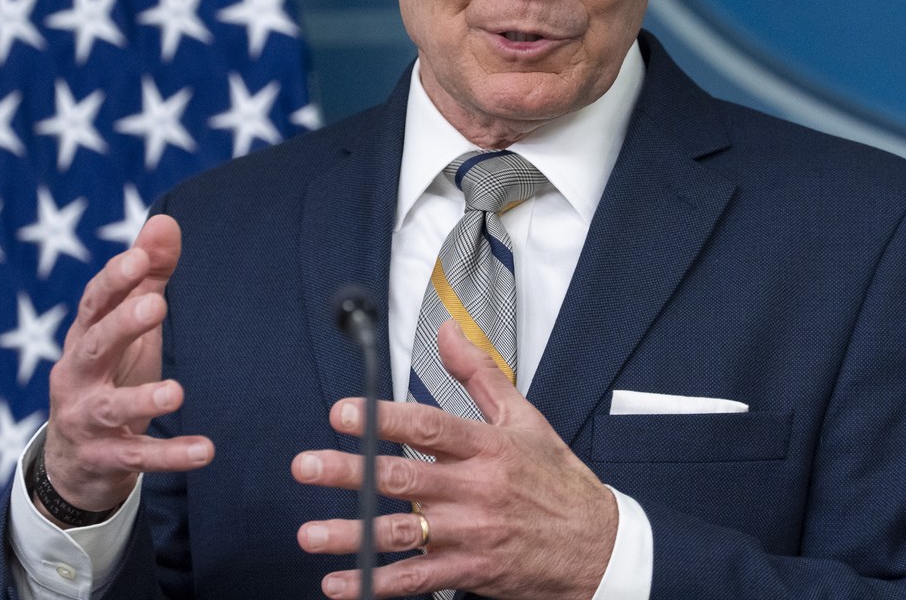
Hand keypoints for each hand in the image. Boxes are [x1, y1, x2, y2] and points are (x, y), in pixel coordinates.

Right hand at [40, 214, 212, 519]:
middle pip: (94, 345)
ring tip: (176, 392)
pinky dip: (169, 455)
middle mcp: (76, 375)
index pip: (94, 302)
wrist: (75, 461)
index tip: (139, 258)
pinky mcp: (103, 459)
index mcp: (84, 336)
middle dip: (121, 325)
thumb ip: (147, 275)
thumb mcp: (126, 325)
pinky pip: (136, 457)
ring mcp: (85, 419)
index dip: (114, 280)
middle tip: (156, 305)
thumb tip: (166, 221)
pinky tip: (204, 450)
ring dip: (140, 398)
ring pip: (109, 407)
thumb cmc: (109, 374)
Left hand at [293, 321, 617, 599]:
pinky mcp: (471, 571)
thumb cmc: (558, 481)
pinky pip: (417, 580)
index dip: (384, 419)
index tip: (343, 412)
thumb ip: (480, 373)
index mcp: (489, 447)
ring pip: (402, 532)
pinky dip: (376, 584)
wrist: (599, 547)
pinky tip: (342, 584)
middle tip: (305, 466)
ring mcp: (472, 534)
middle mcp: (477, 489)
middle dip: (349, 471)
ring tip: (310, 533)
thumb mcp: (526, 418)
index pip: (430, 427)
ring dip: (352, 534)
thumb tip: (447, 331)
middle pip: (403, 478)